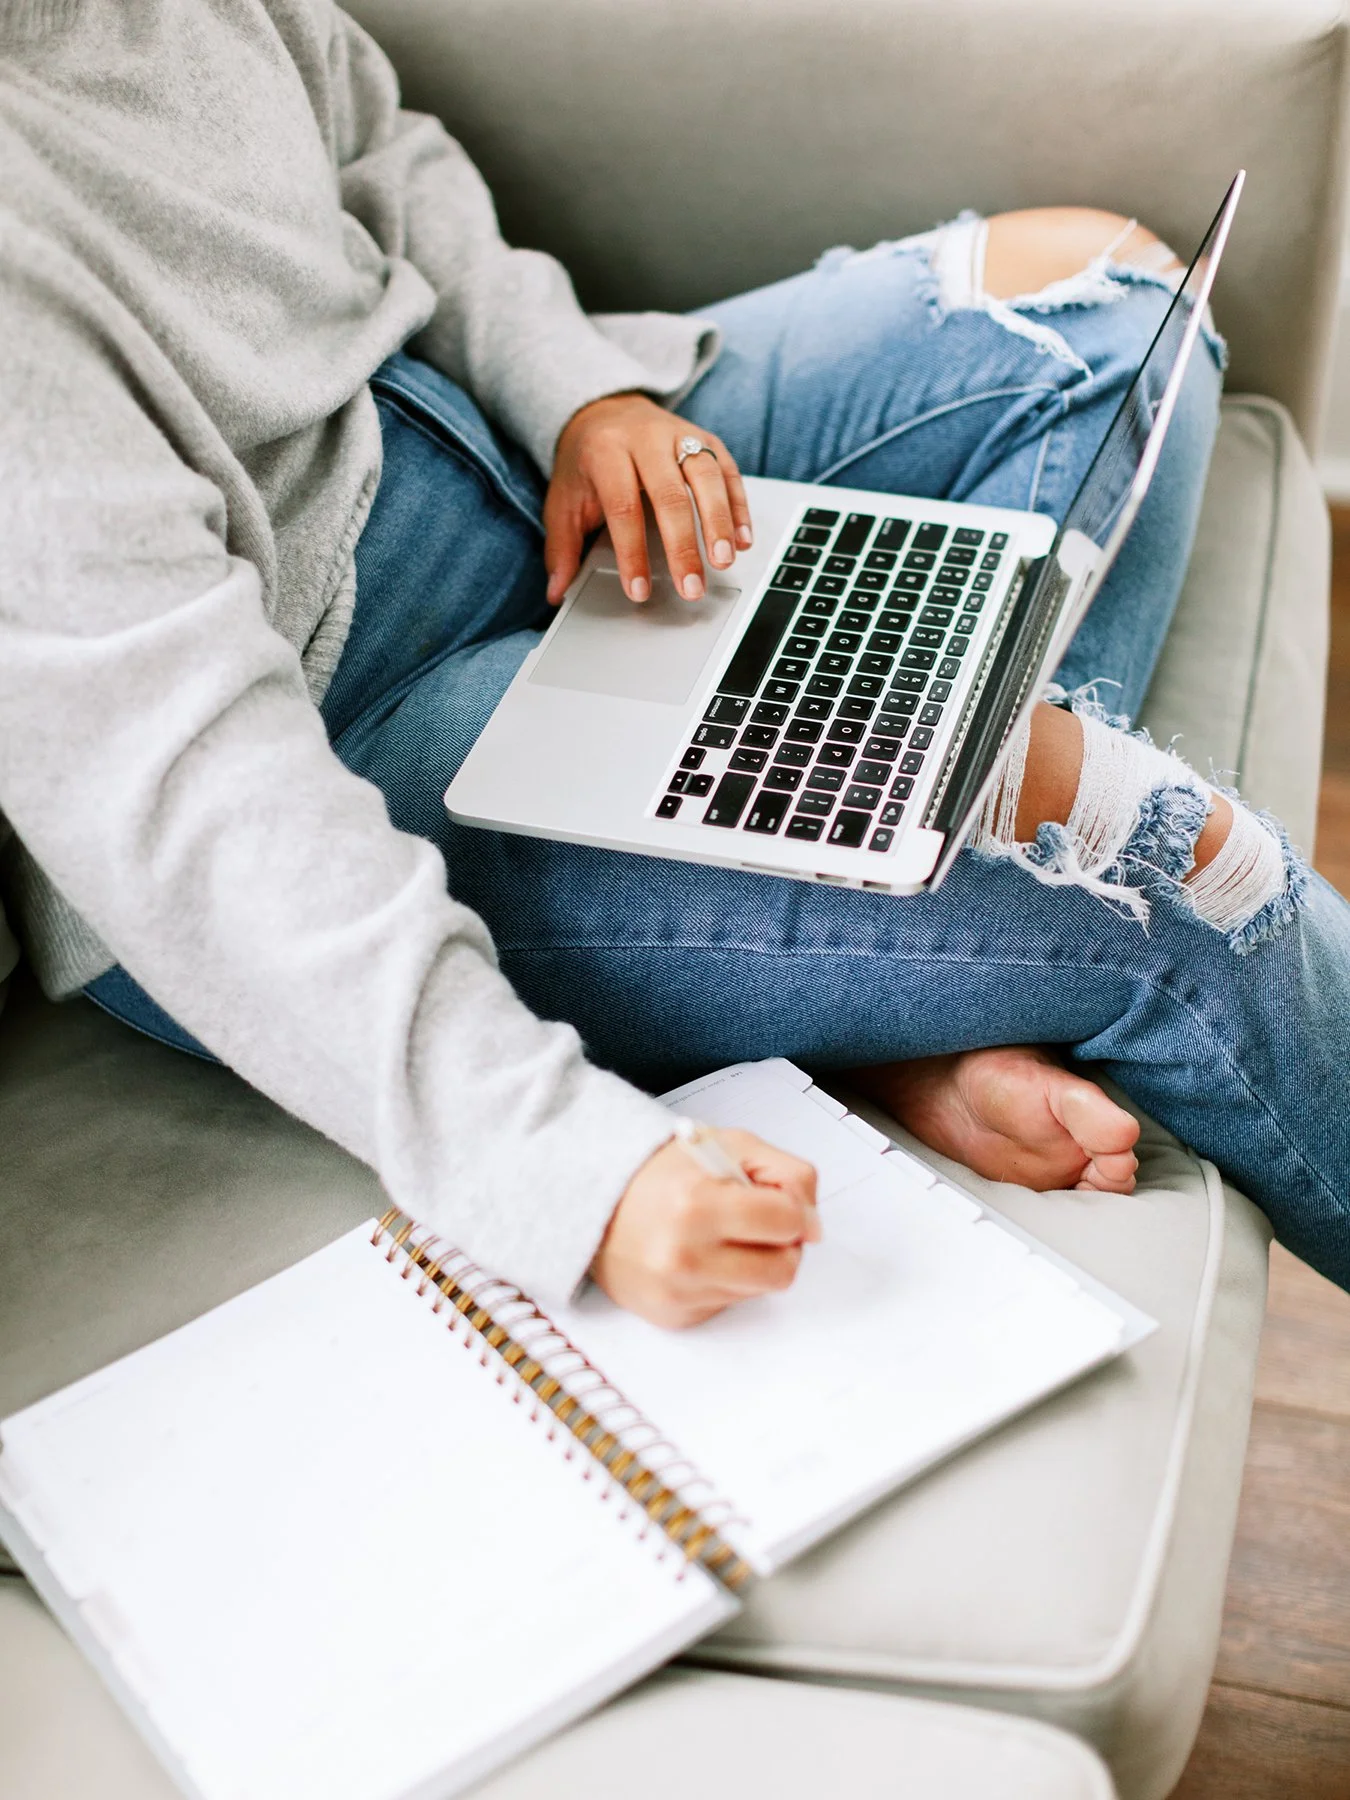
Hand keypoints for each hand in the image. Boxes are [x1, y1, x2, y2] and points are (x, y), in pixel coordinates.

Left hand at [544, 393, 752, 605]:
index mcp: (606, 451)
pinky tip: (743, 539)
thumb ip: (562, 546)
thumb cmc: (587, 462)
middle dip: (684, 546)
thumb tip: (556, 591)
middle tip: (691, 586)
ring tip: (724, 561)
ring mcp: (680, 435)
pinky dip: (739, 506)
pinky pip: (727, 470)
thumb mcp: (564, 499)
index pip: (623, 506)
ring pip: (706, 478)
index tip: (639, 590)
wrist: (605, 409)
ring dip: (719, 523)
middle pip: (670, 494)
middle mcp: (646, 438)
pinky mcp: (705, 439)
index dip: (632, 552)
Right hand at [591, 1129, 819, 1328]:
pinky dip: (725, 1281)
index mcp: (699, 1205)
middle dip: (781, 1244)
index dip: (793, 1210)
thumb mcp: (729, 1146)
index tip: (777, 1202)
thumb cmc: (664, 1170)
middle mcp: (685, 1256)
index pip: (789, 1223)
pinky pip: (729, 1304)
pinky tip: (699, 1256)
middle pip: (783, 1269)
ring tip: (722, 1236)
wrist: (593, 1200)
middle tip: (758, 1224)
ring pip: (759, 1290)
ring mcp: (677, 1292)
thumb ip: (787, 1173)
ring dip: (753, 1263)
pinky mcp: (673, 1316)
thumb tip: (815, 1226)